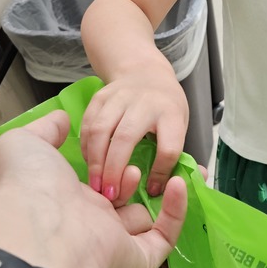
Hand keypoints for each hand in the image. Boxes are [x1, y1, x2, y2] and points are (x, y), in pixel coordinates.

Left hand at [0, 111, 187, 267]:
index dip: (113, 165)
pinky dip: (176, 210)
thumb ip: (46, 129)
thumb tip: (62, 120)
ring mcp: (114, 245)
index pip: (97, 186)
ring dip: (152, 191)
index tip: (127, 146)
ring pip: (145, 220)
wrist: (40, 226)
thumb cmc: (30, 186)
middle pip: (123, 203)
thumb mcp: (27, 144)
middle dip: (134, 178)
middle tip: (141, 160)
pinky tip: (177, 183)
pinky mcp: (139, 260)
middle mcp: (90, 226)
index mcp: (67, 203)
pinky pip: (165, 236)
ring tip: (143, 171)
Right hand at [80, 69, 188, 200]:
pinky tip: (89, 164)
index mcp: (171, 113)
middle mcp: (145, 102)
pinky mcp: (100, 97)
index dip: (160, 172)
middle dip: (115, 169)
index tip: (152, 189)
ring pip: (101, 130)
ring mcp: (120, 97)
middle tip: (110, 195)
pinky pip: (88, 124)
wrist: (146, 72)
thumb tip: (177, 186)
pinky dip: (86, 147)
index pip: (168, 147)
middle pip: (126, 137)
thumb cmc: (165, 108)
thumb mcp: (181, 125)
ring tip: (95, 184)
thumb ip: (177, 154)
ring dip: (95, 161)